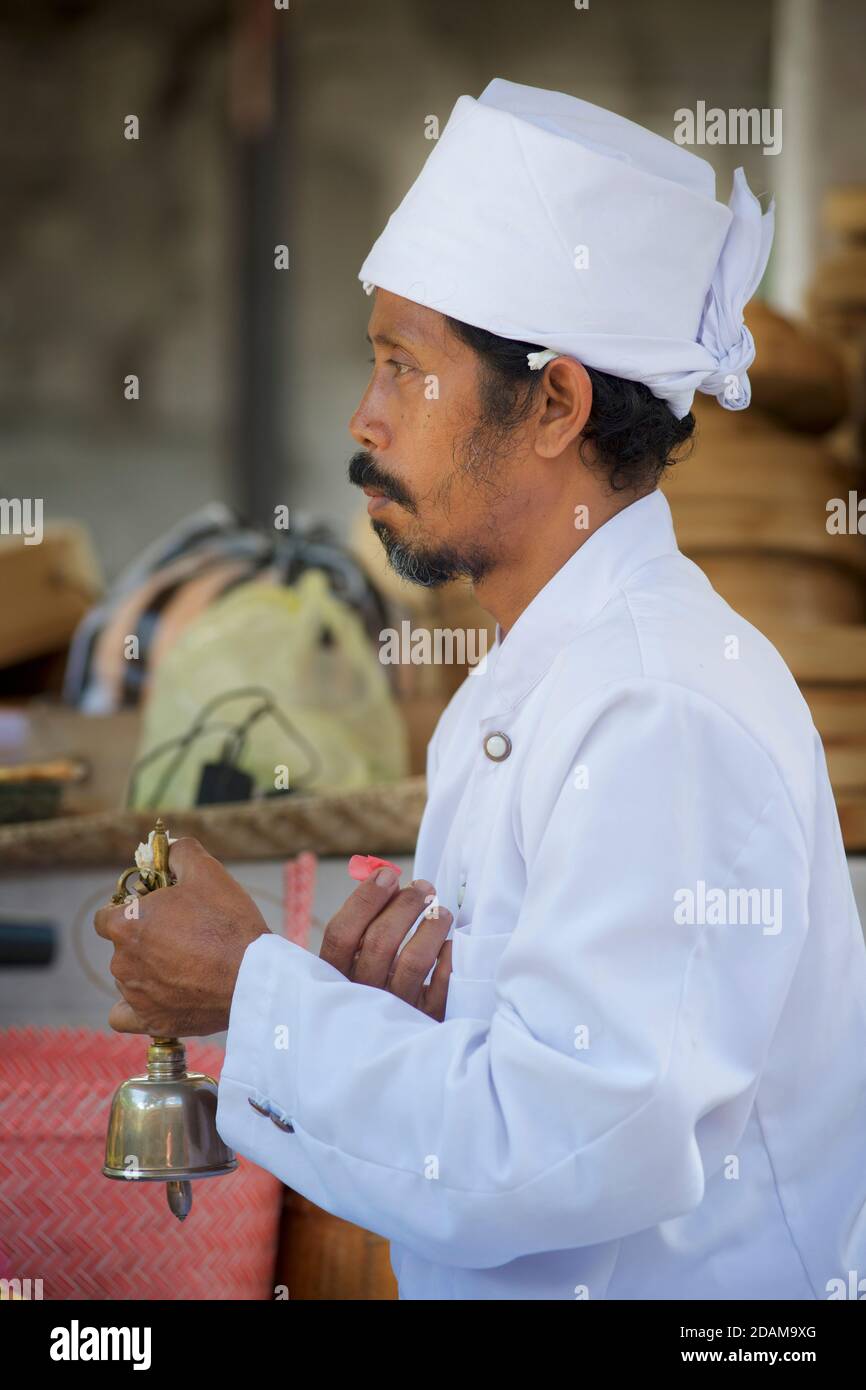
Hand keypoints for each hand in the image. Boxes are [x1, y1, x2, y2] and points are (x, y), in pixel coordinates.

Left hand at [94, 838, 270, 1036]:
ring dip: (148, 970)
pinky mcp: (152, 1021)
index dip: (129, 911)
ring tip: (186, 965)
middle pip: (122, 947)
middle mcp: (122, 962)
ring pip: (129, 978)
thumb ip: (179, 852)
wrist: (253, 976)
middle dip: (145, 939)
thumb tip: (168, 847)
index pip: (106, 917)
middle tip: (182, 935)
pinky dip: (136, 1008)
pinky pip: (125, 1016)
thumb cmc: (228, 922)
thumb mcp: (206, 871)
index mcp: (127, 924)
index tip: (154, 912)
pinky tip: (156, 997)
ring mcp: (135, 995)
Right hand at [320, 869, 452, 1019]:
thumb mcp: (353, 961)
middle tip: (423, 887)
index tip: (386, 874)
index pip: (341, 933)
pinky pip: (441, 987)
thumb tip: (383, 874)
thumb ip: (363, 921)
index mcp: (335, 976)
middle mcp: (361, 995)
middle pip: (380, 941)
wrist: (386, 1044)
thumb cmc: (371, 984)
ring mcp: (393, 1010)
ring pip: (414, 961)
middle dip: (405, 905)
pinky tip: (449, 944)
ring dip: (431, 927)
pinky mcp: (424, 1021)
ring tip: (441, 911)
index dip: (365, 899)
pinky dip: (447, 959)